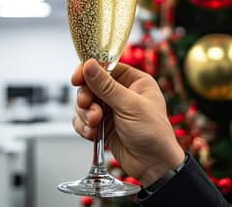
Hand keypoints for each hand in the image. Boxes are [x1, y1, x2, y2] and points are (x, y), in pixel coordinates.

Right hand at [72, 59, 184, 186]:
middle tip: (89, 106)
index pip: (106, 67)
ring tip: (96, 124)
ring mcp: (111, 109)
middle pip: (91, 85)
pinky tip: (93, 134)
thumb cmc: (154, 134)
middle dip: (86, 98)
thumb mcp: (130, 106)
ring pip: (85, 103)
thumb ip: (106, 86)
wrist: (154, 166)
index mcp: (134, 81)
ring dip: (86, 114)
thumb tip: (89, 65)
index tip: (77, 78)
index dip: (89, 71)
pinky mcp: (103, 126)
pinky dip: (84, 127)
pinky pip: (83, 120)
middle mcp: (121, 93)